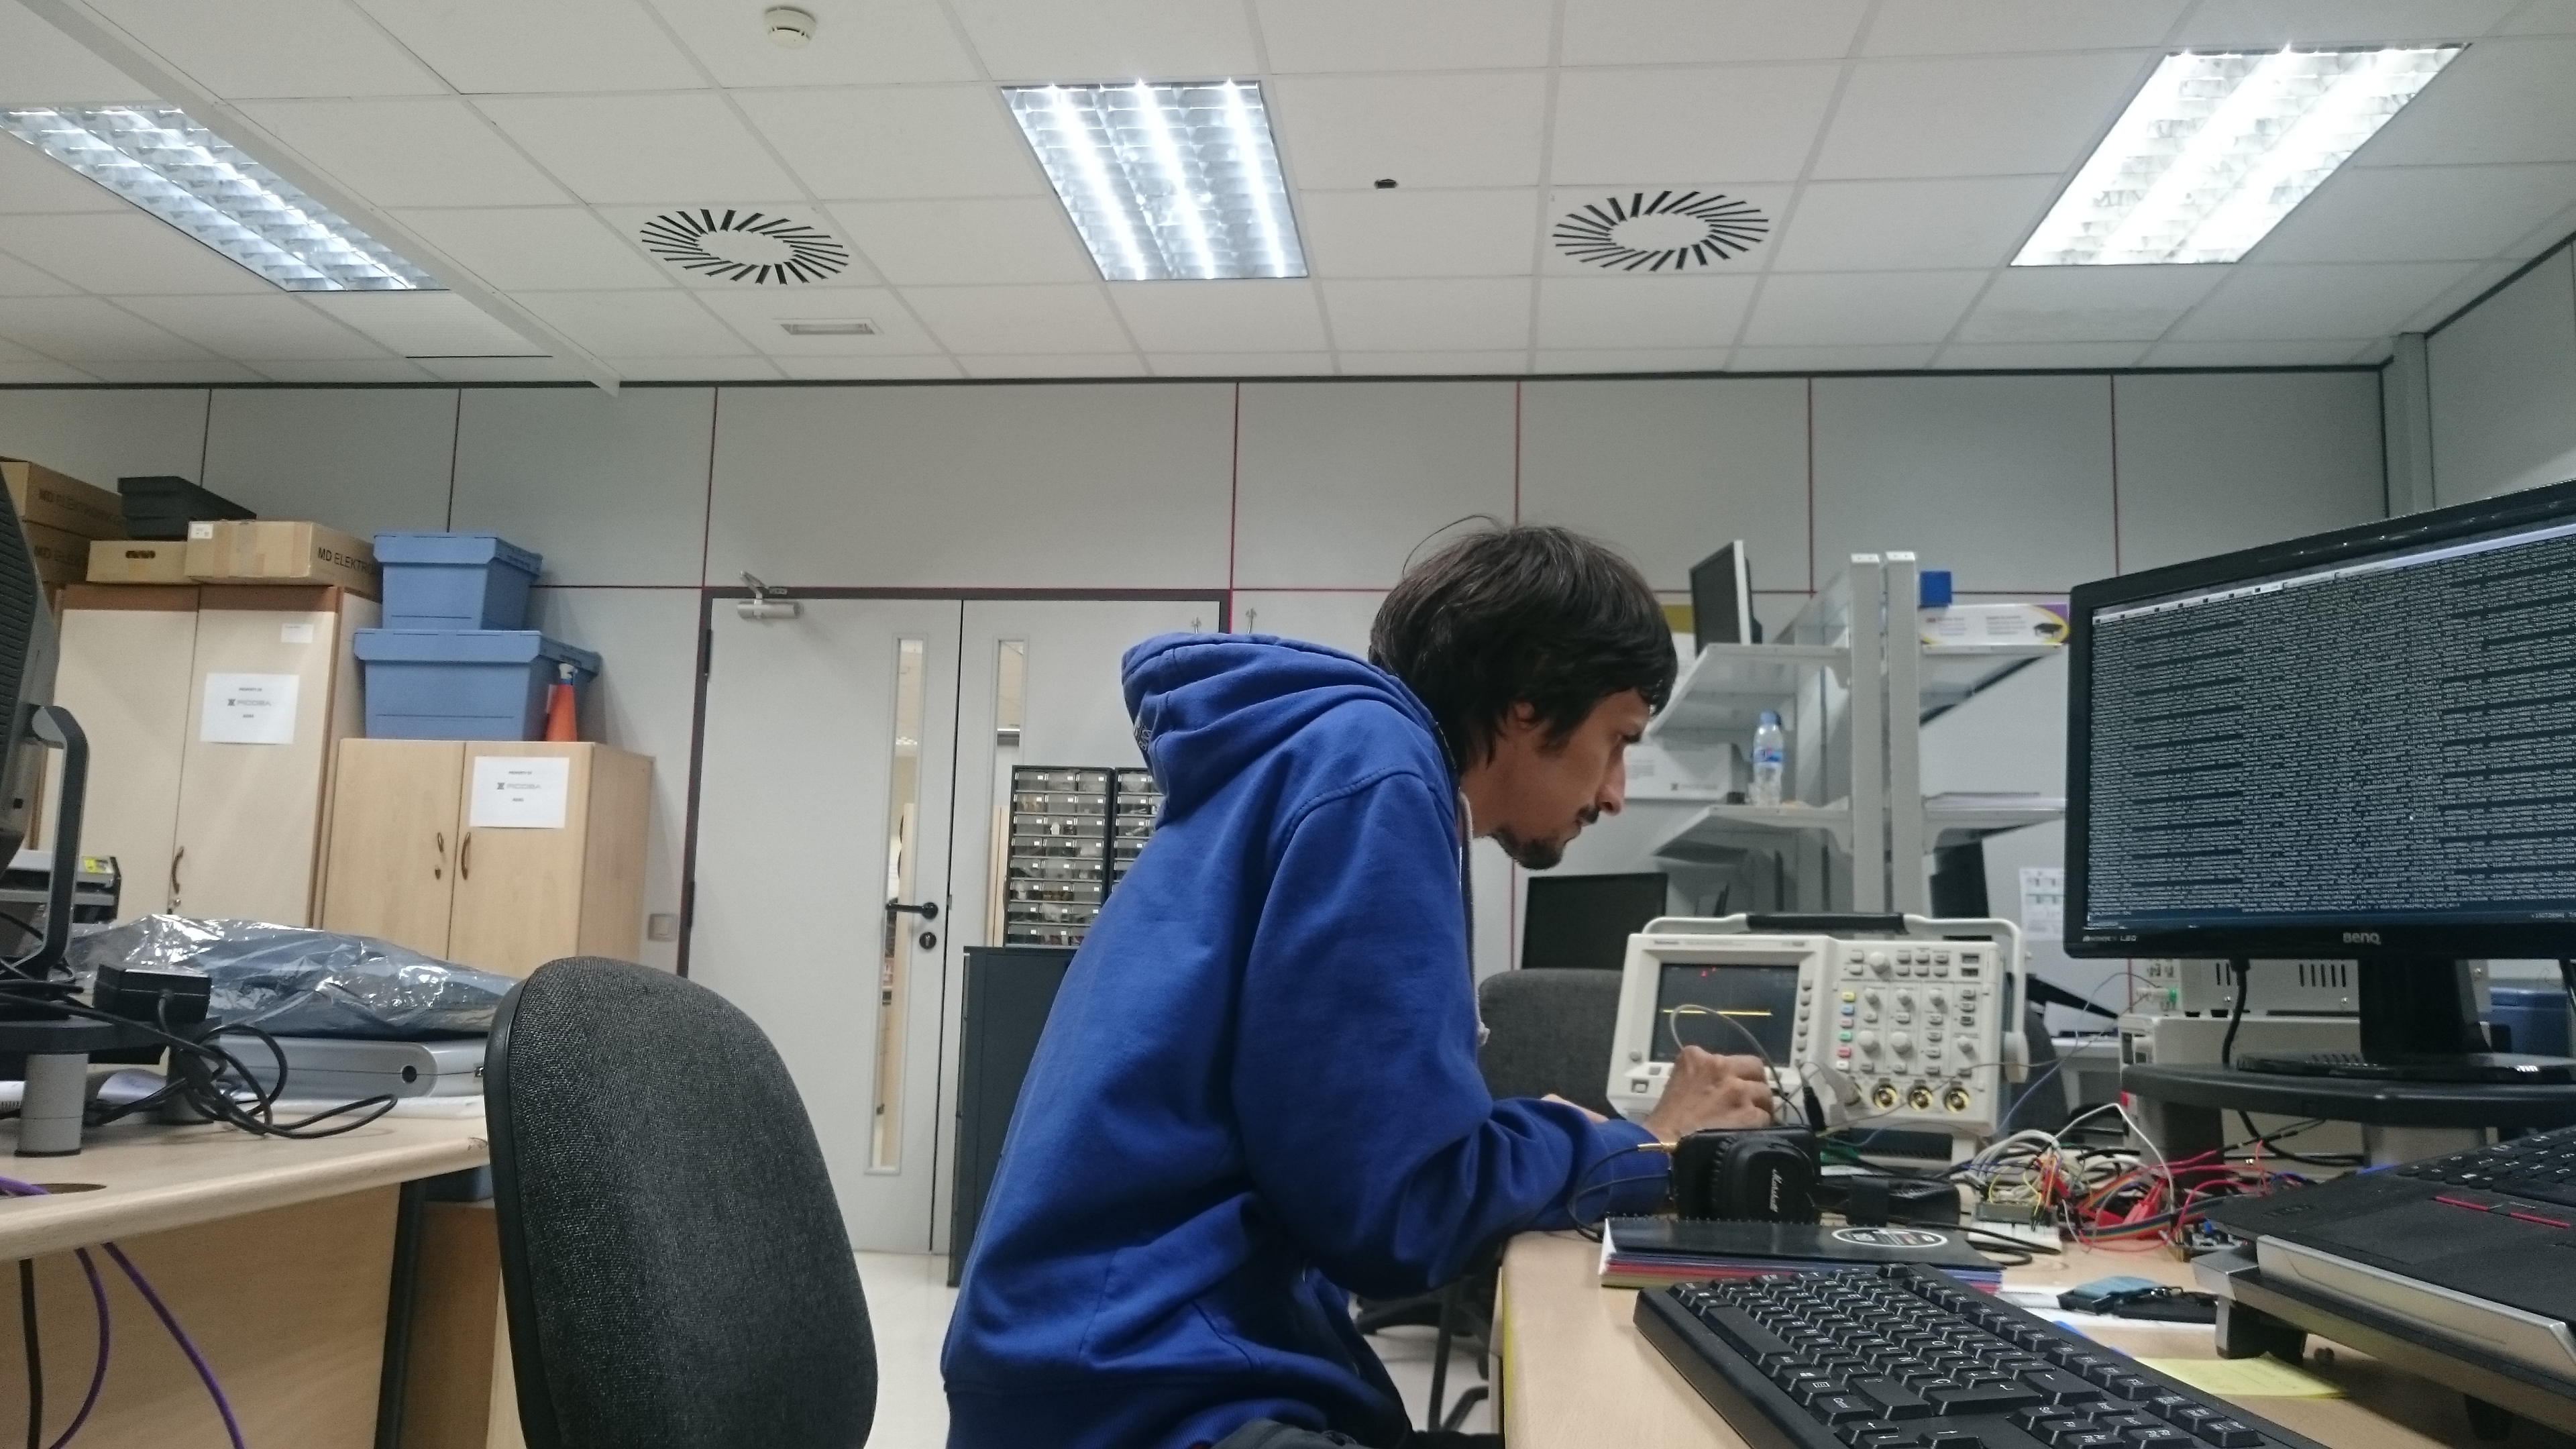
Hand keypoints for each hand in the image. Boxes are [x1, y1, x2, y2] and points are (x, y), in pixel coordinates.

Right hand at [1642, 1046, 1772, 1142]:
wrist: (1665, 1145)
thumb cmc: (1667, 1119)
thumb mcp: (1678, 1081)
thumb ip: (1700, 1074)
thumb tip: (1718, 1082)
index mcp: (1698, 1058)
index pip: (1731, 1059)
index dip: (1735, 1074)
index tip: (1731, 1086)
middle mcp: (1721, 1068)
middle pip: (1756, 1069)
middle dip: (1754, 1083)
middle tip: (1748, 1099)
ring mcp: (1737, 1091)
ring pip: (1764, 1094)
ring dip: (1758, 1106)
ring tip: (1748, 1119)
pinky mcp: (1749, 1114)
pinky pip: (1765, 1117)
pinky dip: (1759, 1125)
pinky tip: (1748, 1132)